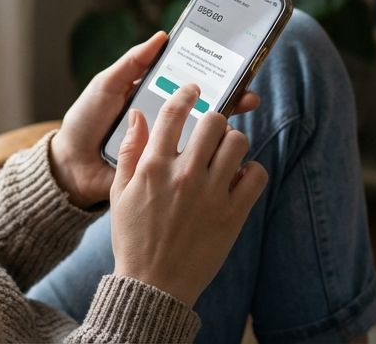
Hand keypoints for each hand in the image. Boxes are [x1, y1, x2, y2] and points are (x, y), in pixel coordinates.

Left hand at [48, 31, 259, 208]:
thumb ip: (132, 63)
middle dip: (228, 100)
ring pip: (201, 135)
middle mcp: (164, 121)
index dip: (212, 75)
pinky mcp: (164, 169)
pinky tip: (225, 149)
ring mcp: (166, 145)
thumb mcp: (106, 86)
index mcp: (153, 97)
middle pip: (203, 108)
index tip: (234, 67)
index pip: (189, 83)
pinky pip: (188, 161)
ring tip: (240, 116)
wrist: (69, 165)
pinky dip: (208, 157)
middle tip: (249, 95)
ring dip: (224, 127)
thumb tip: (162, 36)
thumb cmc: (85, 121)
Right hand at [109, 83, 267, 306]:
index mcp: (154, 167)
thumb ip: (131, 151)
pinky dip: (251, 171)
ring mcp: (212, 195)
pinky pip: (256, 176)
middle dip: (214, 118)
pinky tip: (238, 178)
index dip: (186, 94)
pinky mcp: (233, 215)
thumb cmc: (133, 238)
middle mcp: (185, 176)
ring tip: (225, 153)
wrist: (154, 284)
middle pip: (214, 122)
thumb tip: (140, 116)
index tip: (193, 90)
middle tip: (212, 128)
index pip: (174, 113)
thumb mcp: (119, 193)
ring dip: (233, 142)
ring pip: (238, 144)